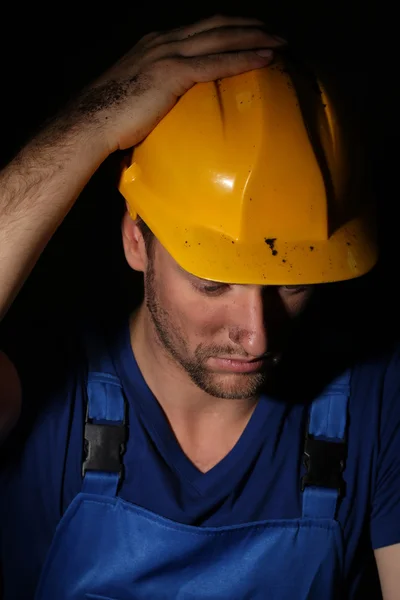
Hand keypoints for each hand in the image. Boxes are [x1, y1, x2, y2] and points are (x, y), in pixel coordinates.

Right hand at [70, 15, 284, 153]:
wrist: (91, 121)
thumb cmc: (110, 116)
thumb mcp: (136, 94)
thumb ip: (156, 91)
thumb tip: (166, 110)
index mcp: (156, 44)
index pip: (200, 29)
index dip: (228, 28)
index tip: (251, 32)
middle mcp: (164, 40)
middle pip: (216, 25)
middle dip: (249, 26)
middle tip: (275, 32)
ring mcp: (168, 54)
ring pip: (221, 37)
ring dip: (255, 38)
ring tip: (280, 42)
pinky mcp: (173, 74)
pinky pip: (217, 63)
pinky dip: (244, 59)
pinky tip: (266, 59)